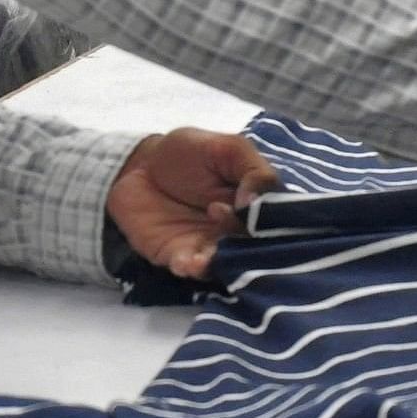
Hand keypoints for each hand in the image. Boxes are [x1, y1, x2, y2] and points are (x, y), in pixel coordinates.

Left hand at [105, 128, 278, 280]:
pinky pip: (191, 269)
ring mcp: (210, 245)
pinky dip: (191, 268)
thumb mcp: (227, 148)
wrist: (139, 163)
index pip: (276, 220)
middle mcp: (239, 229)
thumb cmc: (189, 152)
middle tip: (216, 212)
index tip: (248, 205)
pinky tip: (185, 262)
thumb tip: (256, 202)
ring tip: (203, 256)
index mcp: (257, 203)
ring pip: (226, 264)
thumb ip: (252, 169)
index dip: (267, 218)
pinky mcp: (180, 256)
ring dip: (218, 263)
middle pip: (254, 247)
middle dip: (241, 241)